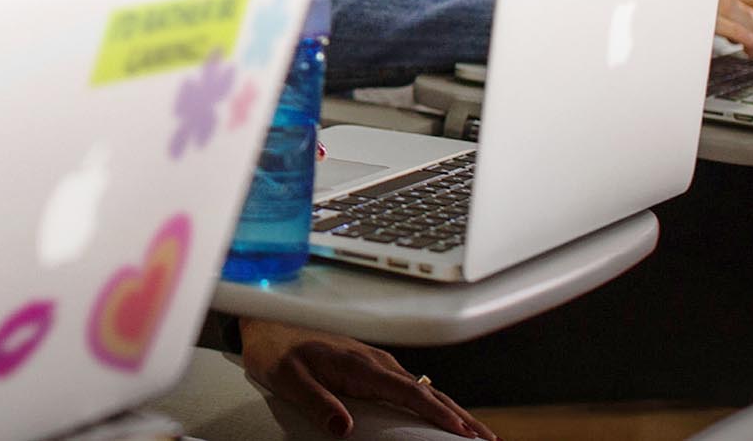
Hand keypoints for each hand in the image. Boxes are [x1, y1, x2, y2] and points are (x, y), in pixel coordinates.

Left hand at [240, 319, 495, 438]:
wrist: (264, 323)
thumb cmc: (275, 350)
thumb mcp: (287, 379)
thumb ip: (315, 401)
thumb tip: (343, 428)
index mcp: (358, 364)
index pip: (409, 391)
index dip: (438, 412)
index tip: (462, 431)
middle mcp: (374, 362)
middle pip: (427, 391)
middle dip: (460, 415)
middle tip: (487, 439)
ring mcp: (375, 363)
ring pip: (423, 388)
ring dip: (452, 409)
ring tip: (477, 432)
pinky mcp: (370, 366)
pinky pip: (410, 386)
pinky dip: (434, 401)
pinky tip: (443, 414)